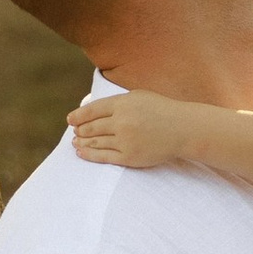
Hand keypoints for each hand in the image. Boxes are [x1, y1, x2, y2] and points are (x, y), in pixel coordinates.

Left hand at [68, 87, 199, 169]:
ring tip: (75, 142)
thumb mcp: (138, 96)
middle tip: (75, 132)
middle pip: (91, 127)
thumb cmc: (160, 110)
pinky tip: (81, 153)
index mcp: (122, 104)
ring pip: (95, 142)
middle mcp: (121, 122)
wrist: (183, 129)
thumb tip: (92, 109)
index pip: (92, 110)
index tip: (70, 120)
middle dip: (80, 130)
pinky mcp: (129, 157)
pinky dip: (89, 155)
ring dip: (82, 142)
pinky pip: (103, 157)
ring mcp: (124, 140)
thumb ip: (116, 102)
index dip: (78, 116)